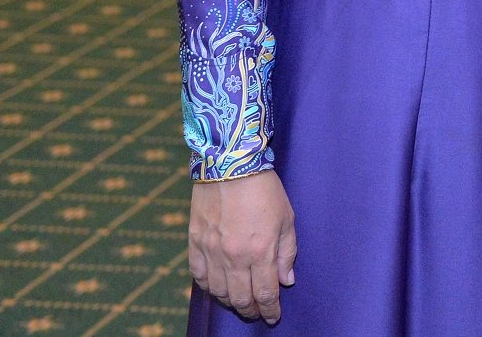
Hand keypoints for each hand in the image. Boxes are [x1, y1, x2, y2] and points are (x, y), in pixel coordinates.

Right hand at [189, 169, 295, 323]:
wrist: (230, 165)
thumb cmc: (264, 189)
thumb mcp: (287, 218)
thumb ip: (287, 252)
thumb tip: (286, 280)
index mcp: (260, 251)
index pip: (265, 293)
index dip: (269, 309)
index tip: (273, 317)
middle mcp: (234, 257)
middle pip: (240, 298)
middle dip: (251, 310)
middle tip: (257, 313)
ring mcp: (211, 251)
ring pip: (218, 291)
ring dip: (230, 301)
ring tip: (239, 302)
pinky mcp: (194, 242)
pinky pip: (199, 276)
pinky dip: (208, 287)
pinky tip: (216, 288)